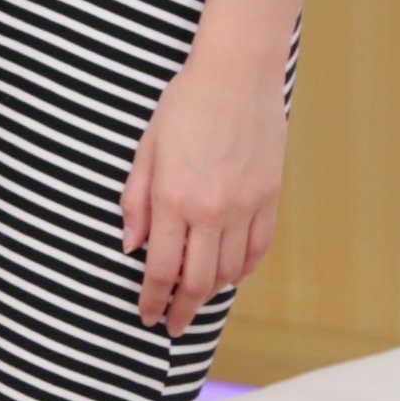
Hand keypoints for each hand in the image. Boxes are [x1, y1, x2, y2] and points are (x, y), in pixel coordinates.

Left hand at [122, 49, 286, 332]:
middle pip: (197, 280)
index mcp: (173, 200)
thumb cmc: (183, 105)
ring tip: (196, 300)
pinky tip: (231, 274)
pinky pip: (258, 249)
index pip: (160, 269)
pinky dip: (244, 269)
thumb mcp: (146, 149)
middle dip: (182, 309)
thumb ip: (136, 201)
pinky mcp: (269, 198)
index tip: (147, 316)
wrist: (236, 76)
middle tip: (172, 324)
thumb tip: (130, 246)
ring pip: (230, 271)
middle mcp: (210, 211)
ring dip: (212, 292)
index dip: (152, 299)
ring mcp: (244, 207)